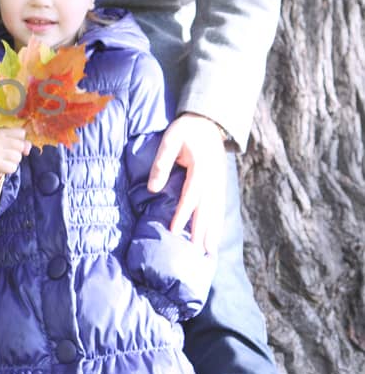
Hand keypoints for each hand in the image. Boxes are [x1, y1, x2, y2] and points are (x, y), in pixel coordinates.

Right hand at [0, 127, 31, 180]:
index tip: (11, 143)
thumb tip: (27, 150)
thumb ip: (23, 142)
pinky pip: (13, 167)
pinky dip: (10, 169)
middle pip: (21, 145)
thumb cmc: (1, 150)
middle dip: (18, 151)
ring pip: (18, 157)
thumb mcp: (10, 141)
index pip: (21, 133)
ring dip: (14, 161)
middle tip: (7, 153)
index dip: (20, 139)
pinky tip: (3, 166)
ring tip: (5, 160)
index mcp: (0, 132)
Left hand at [148, 113, 227, 253]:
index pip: (190, 196)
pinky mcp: (220, 184)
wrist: (209, 120)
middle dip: (202, 231)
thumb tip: (153, 188)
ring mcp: (220, 182)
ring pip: (216, 210)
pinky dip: (217, 223)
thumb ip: (161, 162)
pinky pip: (219, 207)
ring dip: (213, 232)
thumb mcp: (170, 139)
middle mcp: (214, 178)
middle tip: (198, 252)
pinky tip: (214, 236)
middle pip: (207, 208)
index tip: (175, 232)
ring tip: (209, 252)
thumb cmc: (186, 129)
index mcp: (202, 168)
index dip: (183, 215)